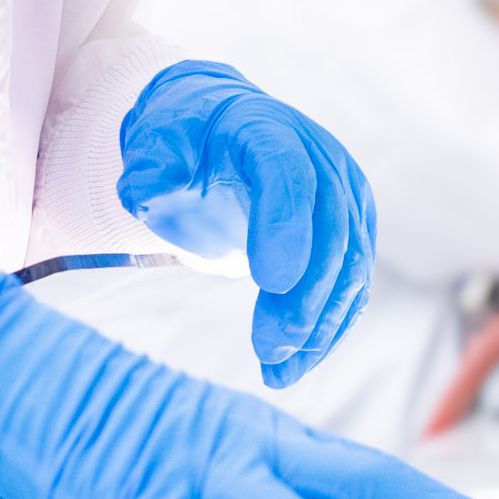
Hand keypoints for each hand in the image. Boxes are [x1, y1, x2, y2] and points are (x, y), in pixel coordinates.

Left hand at [118, 60, 376, 386]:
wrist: (219, 131)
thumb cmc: (186, 141)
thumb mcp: (156, 142)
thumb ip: (150, 168)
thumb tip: (146, 194)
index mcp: (267, 129)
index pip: (287, 173)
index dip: (284, 226)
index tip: (268, 282)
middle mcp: (319, 158)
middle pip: (330, 228)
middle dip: (305, 295)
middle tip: (269, 346)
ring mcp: (343, 194)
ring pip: (350, 265)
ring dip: (320, 324)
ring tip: (279, 370)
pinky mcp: (352, 229)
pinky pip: (351, 284)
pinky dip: (328, 328)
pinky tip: (295, 364)